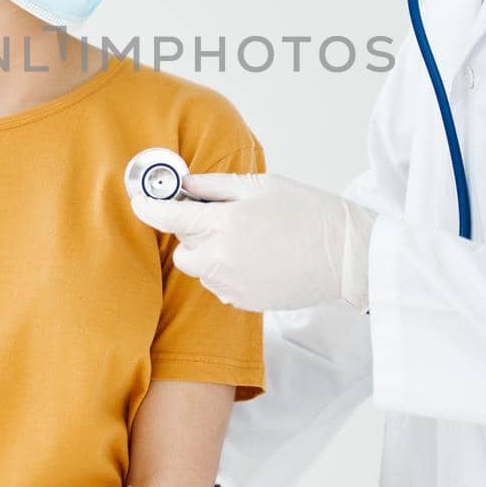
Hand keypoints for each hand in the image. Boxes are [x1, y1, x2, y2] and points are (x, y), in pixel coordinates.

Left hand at [130, 173, 376, 311]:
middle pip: (182, 250)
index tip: (140, 202)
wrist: (345, 253)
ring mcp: (232, 284)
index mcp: (225, 222)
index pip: (169, 218)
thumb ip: (215, 186)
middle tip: (217, 218)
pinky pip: (221, 285)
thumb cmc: (308, 211)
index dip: (149, 208)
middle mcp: (223, 257)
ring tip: (247, 238)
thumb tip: (184, 185)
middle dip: (190, 235)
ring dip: (211, 253)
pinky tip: (257, 257)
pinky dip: (228, 271)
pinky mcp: (245, 301)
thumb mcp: (261, 185)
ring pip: (202, 269)